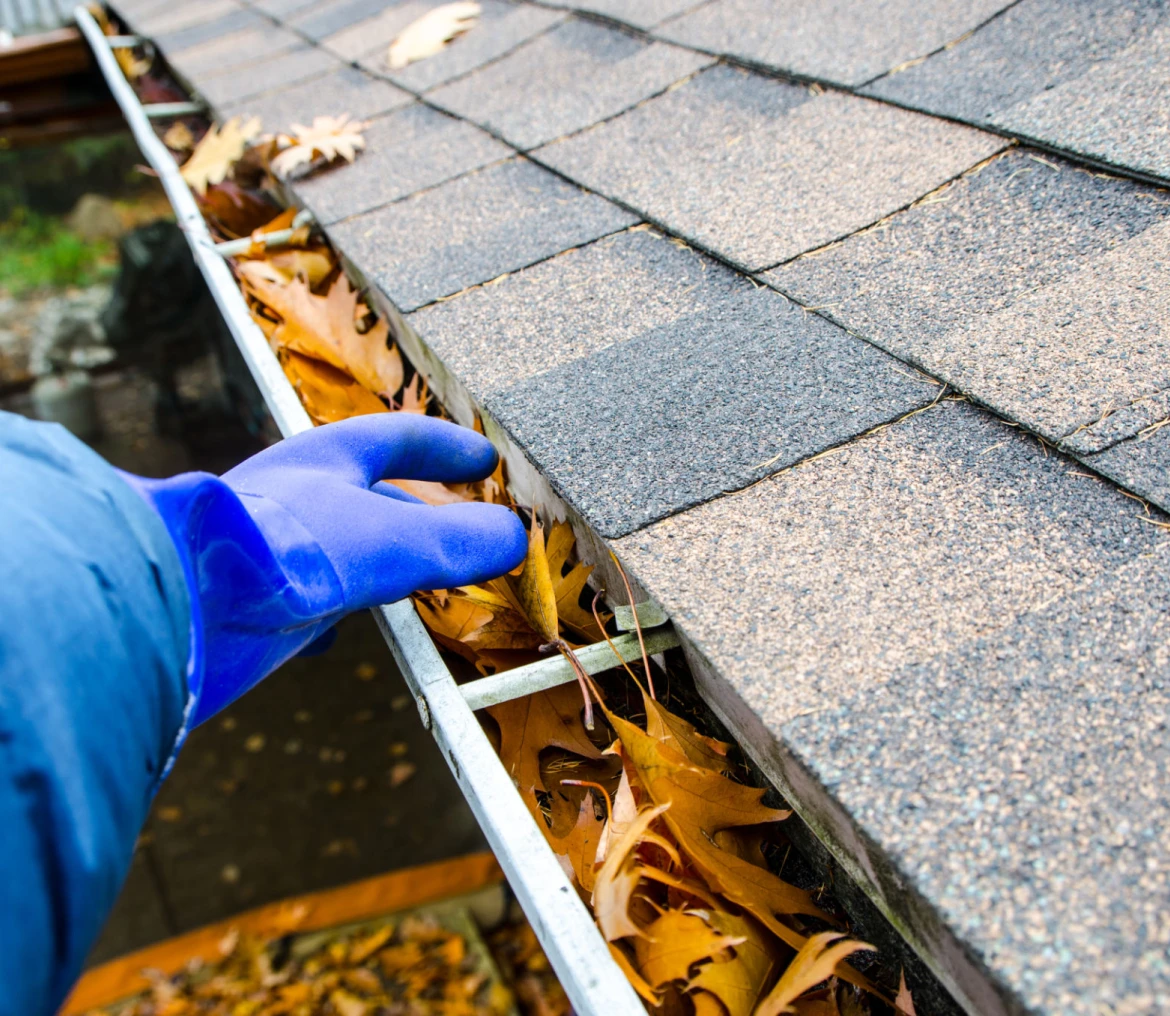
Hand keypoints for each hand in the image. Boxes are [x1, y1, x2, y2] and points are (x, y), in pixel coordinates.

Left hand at [122, 414, 525, 725]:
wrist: (181, 606)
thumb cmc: (281, 548)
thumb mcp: (390, 540)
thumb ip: (455, 540)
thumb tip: (515, 538)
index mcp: (326, 459)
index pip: (398, 438)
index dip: (446, 447)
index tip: (485, 459)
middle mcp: (299, 498)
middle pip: (373, 495)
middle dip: (421, 511)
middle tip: (465, 529)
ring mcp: (275, 549)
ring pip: (344, 550)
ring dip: (385, 564)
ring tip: (419, 584)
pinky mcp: (255, 601)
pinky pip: (307, 598)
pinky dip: (334, 612)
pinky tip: (337, 635)